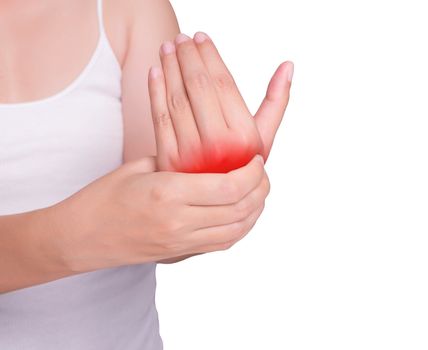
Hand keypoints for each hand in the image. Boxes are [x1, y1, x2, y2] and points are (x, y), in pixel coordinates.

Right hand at [53, 154, 268, 271]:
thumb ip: (178, 161)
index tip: (257, 160)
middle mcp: (179, 222)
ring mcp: (181, 243)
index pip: (229, 187)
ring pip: (237, 231)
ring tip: (257, 192)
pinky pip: (222, 244)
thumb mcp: (140, 166)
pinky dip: (240, 228)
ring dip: (255, 211)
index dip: (252, 173)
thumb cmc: (104, 197)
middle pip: (240, 210)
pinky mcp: (180, 255)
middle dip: (260, 190)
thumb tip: (210, 156)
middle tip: (262, 173)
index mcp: (168, 193)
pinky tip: (242, 213)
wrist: (81, 237)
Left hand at [148, 32, 292, 172]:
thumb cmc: (240, 166)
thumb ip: (275, 103)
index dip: (210, 56)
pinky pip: (159, 117)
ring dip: (170, 68)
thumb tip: (288, 66)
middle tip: (182, 38)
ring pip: (177, 98)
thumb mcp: (262, 139)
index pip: (223, 84)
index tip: (202, 38)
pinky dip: (154, 91)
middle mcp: (218, 145)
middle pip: (199, 87)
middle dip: (188, 56)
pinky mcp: (168, 160)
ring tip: (168, 47)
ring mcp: (190, 154)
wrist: (215, 204)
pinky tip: (155, 71)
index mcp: (244, 138)